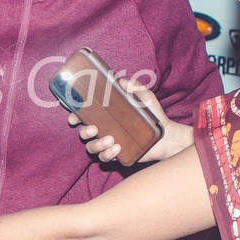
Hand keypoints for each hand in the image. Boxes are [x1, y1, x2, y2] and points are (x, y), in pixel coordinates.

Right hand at [70, 78, 193, 164]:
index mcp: (106, 115)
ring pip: (92, 148)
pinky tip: (117, 148)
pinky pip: (104, 158)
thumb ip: (135, 87)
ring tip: (110, 140)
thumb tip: (122, 81)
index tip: (73, 117)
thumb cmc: (154, 115)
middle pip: (84, 133)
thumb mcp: (145, 97)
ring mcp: (109, 143)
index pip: (84, 116)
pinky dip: (107, 154)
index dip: (74, 116)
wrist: (166, 136)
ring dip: (97, 145)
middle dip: (84, 132)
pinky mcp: (116, 155)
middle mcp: (104, 130)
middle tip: (94, 129)